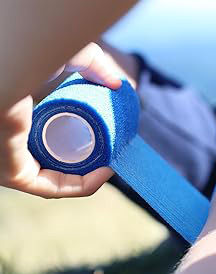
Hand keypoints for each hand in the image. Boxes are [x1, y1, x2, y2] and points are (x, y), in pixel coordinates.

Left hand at [0, 43, 120, 197]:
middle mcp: (15, 145)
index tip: (112, 137)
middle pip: (60, 162)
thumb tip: (117, 85)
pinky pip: (54, 188)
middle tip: (114, 152)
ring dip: (92, 177)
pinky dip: (83, 185)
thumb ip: (92, 62)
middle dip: (92, 163)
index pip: (56, 141)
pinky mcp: (16, 174)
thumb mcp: (64, 57)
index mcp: (21, 120)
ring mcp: (13, 162)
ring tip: (113, 164)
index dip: (88, 145)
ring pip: (59, 179)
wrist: (4, 69)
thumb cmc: (22, 57)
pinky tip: (105, 172)